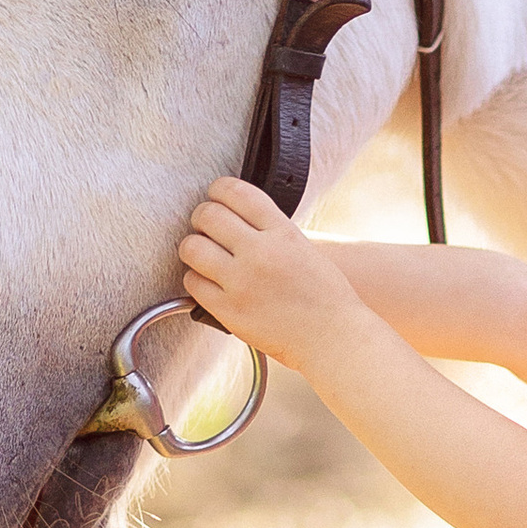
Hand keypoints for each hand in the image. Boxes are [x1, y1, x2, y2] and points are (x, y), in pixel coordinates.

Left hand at [176, 180, 353, 370]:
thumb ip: (271, 231)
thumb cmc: (325, 297)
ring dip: (193, 247)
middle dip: (202, 217)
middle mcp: (260, 253)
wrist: (333, 338)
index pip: (237, 192)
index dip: (218, 189)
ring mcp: (242, 282)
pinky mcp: (229, 310)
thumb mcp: (303, 248)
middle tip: (204, 226)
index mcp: (282, 233)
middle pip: (208, 215)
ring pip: (192, 248)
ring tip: (202, 254)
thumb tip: (237, 219)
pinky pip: (193, 283)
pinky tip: (208, 281)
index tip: (214, 196)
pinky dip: (196, 279)